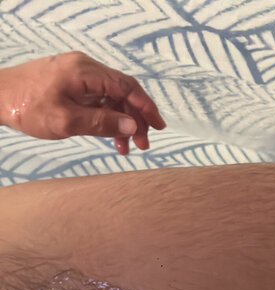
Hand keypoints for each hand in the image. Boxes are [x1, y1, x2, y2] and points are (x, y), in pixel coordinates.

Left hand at [0, 50, 165, 154]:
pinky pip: (96, 98)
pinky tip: (109, 136)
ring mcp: (76, 75)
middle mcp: (84, 68)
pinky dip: (106, 117)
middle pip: (121, 91)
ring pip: (110, 96)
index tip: (159, 127)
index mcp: (86, 72)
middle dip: (135, 118)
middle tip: (143, 144)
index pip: (127, 87)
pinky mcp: (69, 84)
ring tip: (126, 147)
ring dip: (121, 121)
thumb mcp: (67, 121)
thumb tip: (132, 126)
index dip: (146, 108)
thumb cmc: (27, 107)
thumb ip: (103, 123)